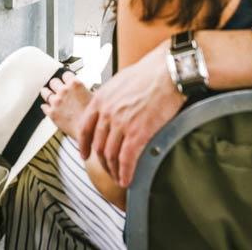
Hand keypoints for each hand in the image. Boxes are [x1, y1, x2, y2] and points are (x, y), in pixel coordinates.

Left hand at [40, 71, 91, 138]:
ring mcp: (56, 102)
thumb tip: (86, 89)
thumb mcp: (95, 98)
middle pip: (53, 81)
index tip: (65, 79)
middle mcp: (64, 91)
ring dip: (47, 92)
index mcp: (75, 85)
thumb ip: (87, 90)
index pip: (65, 74)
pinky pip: (43, 107)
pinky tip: (49, 107)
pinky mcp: (51, 113)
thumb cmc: (95, 118)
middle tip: (56, 86)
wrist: (89, 133)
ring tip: (48, 93)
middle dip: (55, 84)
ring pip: (45, 92)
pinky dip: (46, 107)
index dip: (66, 77)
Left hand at [77, 41, 185, 187]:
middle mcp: (107, 113)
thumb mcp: (119, 82)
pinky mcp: (138, 133)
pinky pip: (126, 160)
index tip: (85, 153)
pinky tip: (126, 180)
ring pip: (110, 156)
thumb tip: (110, 109)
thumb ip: (110, 98)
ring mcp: (121, 124)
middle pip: (98, 145)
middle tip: (106, 170)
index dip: (84, 145)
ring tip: (118, 178)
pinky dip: (125, 173)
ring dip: (113, 171)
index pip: (85, 128)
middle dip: (101, 162)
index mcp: (100, 99)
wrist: (167, 73)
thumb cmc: (148, 73)